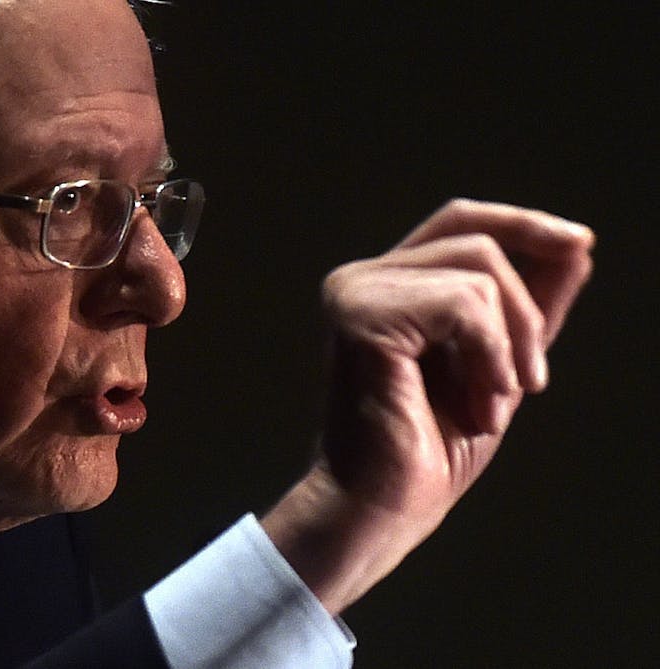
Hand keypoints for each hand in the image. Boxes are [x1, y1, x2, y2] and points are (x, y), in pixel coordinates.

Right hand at [261, 199, 594, 613]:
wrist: (386, 504)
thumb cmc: (430, 446)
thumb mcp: (501, 364)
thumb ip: (530, 308)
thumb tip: (577, 244)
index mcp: (384, 286)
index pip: (459, 221)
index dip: (522, 222)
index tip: (581, 242)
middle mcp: (359, 280)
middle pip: (479, 242)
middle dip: (526, 311)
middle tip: (533, 382)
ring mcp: (354, 294)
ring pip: (479, 273)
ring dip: (509, 348)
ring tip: (490, 406)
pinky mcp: (361, 316)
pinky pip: (464, 304)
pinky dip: (490, 357)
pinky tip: (478, 404)